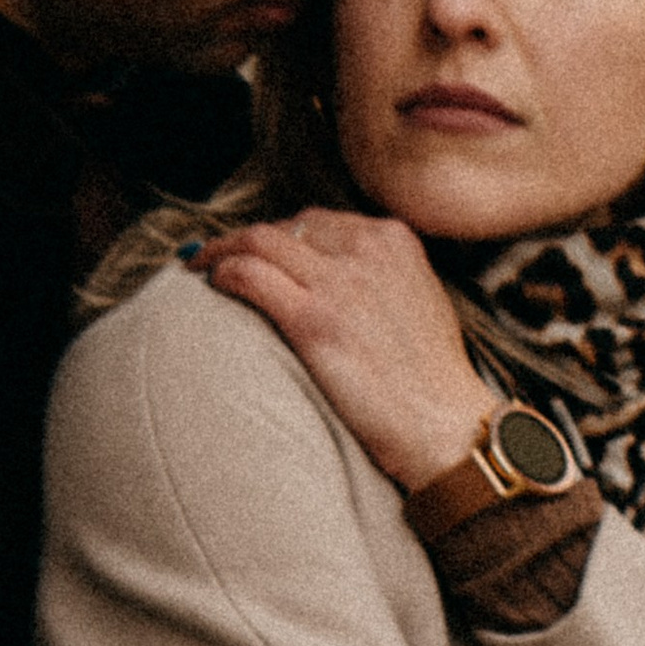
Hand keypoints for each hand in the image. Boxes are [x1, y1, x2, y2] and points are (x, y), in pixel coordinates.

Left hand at [201, 210, 491, 492]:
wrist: (444, 424)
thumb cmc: (432, 379)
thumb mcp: (420, 300)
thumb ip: (382, 275)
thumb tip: (335, 277)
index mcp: (395, 240)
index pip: (320, 222)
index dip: (282, 236)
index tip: (259, 252)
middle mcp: (367, 249)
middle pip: (287, 226)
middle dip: (249, 240)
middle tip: (220, 258)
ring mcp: (340, 283)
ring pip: (258, 241)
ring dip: (221, 250)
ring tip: (200, 266)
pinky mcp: (315, 321)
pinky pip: (250, 276)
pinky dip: (222, 273)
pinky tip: (211, 284)